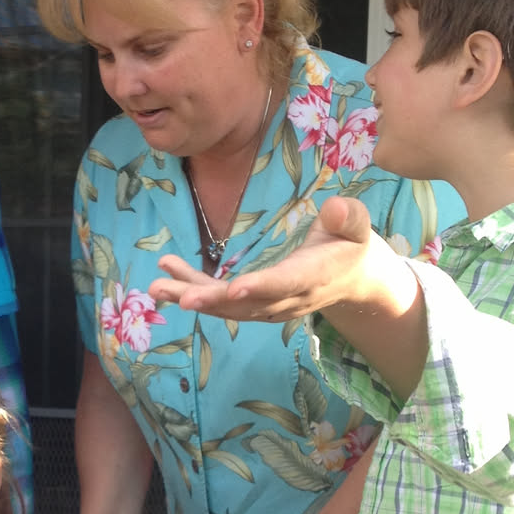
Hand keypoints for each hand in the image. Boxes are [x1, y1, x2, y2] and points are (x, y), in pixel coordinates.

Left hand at [150, 196, 383, 323]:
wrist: (350, 279)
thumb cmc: (349, 244)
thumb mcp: (357, 226)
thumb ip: (347, 218)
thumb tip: (334, 206)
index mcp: (312, 277)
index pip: (284, 285)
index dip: (260, 288)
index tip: (235, 289)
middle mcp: (286, 299)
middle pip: (245, 304)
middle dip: (211, 301)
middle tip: (179, 298)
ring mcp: (267, 306)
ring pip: (226, 307)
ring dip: (191, 296)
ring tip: (157, 285)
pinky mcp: (253, 304)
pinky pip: (220, 300)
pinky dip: (192, 287)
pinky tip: (166, 272)